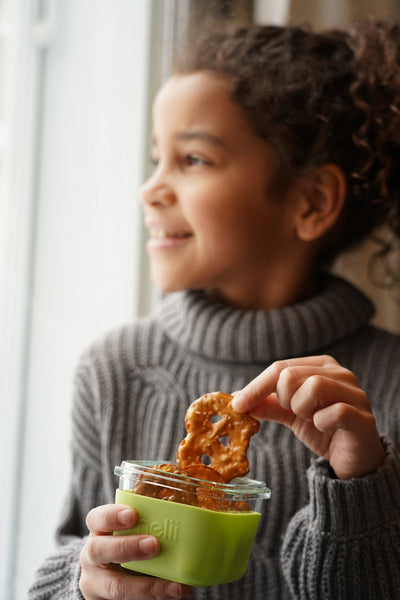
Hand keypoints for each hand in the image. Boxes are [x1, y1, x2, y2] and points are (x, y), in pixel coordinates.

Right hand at [79, 503, 192, 598]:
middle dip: (127, 547)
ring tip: (175, 588)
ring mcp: (97, 583)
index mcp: (98, 532)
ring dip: (147, 587)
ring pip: (115, 586)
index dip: (112, 515)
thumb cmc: (125, 544)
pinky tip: (175, 595)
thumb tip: (189, 518)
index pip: (96, 518)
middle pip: (99, 550)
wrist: (107, 578)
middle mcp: (92, 557)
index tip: (133, 514)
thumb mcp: (127, 532)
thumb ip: (147, 524)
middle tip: (154, 545)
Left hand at [232, 355, 384, 478]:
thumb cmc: (323, 430)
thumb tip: (236, 399)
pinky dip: (321, 422)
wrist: (353, 460)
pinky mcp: (363, 418)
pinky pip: (335, 412)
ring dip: (302, 409)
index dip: (256, 387)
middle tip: (294, 413)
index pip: (280, 367)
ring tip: (310, 419)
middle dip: (284, 399)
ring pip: (314, 386)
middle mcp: (341, 374)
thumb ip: (267, 404)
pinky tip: (324, 427)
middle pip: (292, 374)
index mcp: (322, 366)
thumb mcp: (290, 415)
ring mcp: (355, 394)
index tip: (237, 405)